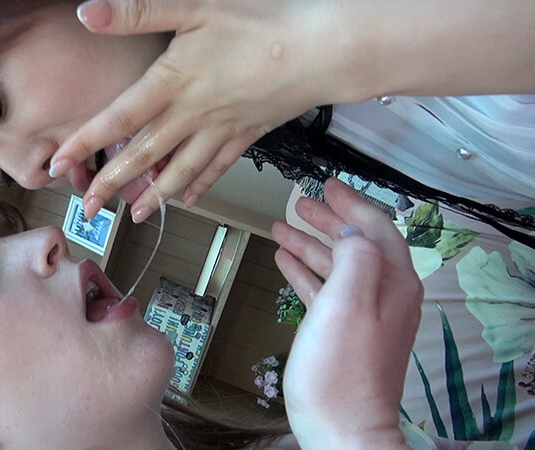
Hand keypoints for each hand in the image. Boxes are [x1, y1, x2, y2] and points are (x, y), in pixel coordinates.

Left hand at [49, 0, 356, 220]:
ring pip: (180, 171)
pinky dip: (201, 185)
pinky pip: (218, 168)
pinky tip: (191, 199)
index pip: (118, 118)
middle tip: (89, 210)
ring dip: (155, 196)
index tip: (57, 164)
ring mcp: (221, 130)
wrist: (323, 49)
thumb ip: (139, 10)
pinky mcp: (247, 134)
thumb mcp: (196, 4)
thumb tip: (86, 12)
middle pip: (144, 156)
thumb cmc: (262, 22)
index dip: (85, 142)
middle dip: (112, 185)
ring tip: (136, 217)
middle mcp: (193, 115)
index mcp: (174, 83)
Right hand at [272, 178, 421, 448]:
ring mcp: (365, 316)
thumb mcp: (347, 303)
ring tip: (281, 228)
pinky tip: (286, 263)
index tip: (328, 184)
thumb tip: (352, 230)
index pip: (375, 228)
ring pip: (338, 266)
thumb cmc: (341, 371)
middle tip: (301, 202)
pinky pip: (326, 291)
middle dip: (328, 220)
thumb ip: (355, 256)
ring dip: (311, 245)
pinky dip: (307, 272)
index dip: (351, 203)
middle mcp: (385, 295)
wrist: (343, 430)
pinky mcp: (345, 334)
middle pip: (356, 243)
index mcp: (392, 283)